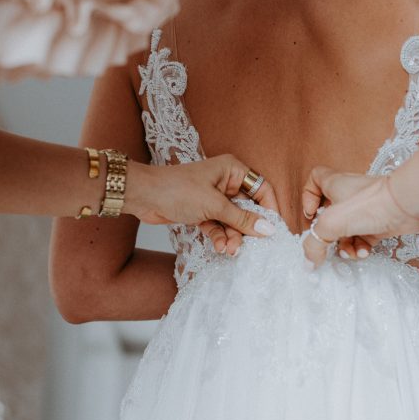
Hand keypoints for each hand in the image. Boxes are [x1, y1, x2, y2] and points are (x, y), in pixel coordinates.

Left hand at [125, 155, 278, 254]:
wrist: (144, 197)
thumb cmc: (177, 190)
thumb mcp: (214, 205)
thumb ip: (242, 218)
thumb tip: (268, 228)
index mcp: (232, 170)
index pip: (261, 189)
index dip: (269, 209)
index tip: (274, 230)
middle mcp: (225, 182)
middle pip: (247, 208)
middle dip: (246, 229)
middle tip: (248, 246)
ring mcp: (213, 198)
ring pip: (232, 221)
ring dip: (232, 236)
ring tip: (229, 250)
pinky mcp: (202, 211)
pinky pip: (219, 226)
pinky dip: (219, 236)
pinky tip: (219, 247)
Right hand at [301, 166, 418, 267]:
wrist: (407, 206)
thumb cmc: (368, 204)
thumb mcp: (330, 224)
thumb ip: (314, 244)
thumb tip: (309, 262)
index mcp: (334, 185)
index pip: (315, 179)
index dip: (308, 196)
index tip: (310, 214)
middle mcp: (348, 195)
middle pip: (329, 213)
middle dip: (327, 233)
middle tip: (328, 242)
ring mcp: (364, 209)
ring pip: (346, 230)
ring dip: (344, 246)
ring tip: (349, 253)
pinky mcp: (379, 222)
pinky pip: (363, 238)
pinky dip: (361, 248)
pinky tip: (364, 252)